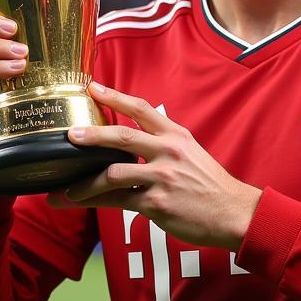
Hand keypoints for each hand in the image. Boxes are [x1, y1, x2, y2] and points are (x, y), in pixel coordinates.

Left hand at [48, 83, 261, 251]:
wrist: (233, 213)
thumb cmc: (210, 185)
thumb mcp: (191, 154)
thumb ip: (163, 146)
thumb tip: (129, 145)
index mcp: (176, 136)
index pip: (141, 109)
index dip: (114, 96)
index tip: (91, 87)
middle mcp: (168, 153)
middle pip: (121, 138)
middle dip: (91, 136)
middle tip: (69, 136)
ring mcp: (162, 178)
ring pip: (112, 175)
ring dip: (85, 184)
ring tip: (67, 191)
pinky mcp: (156, 204)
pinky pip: (119, 202)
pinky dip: (99, 204)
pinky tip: (85, 205)